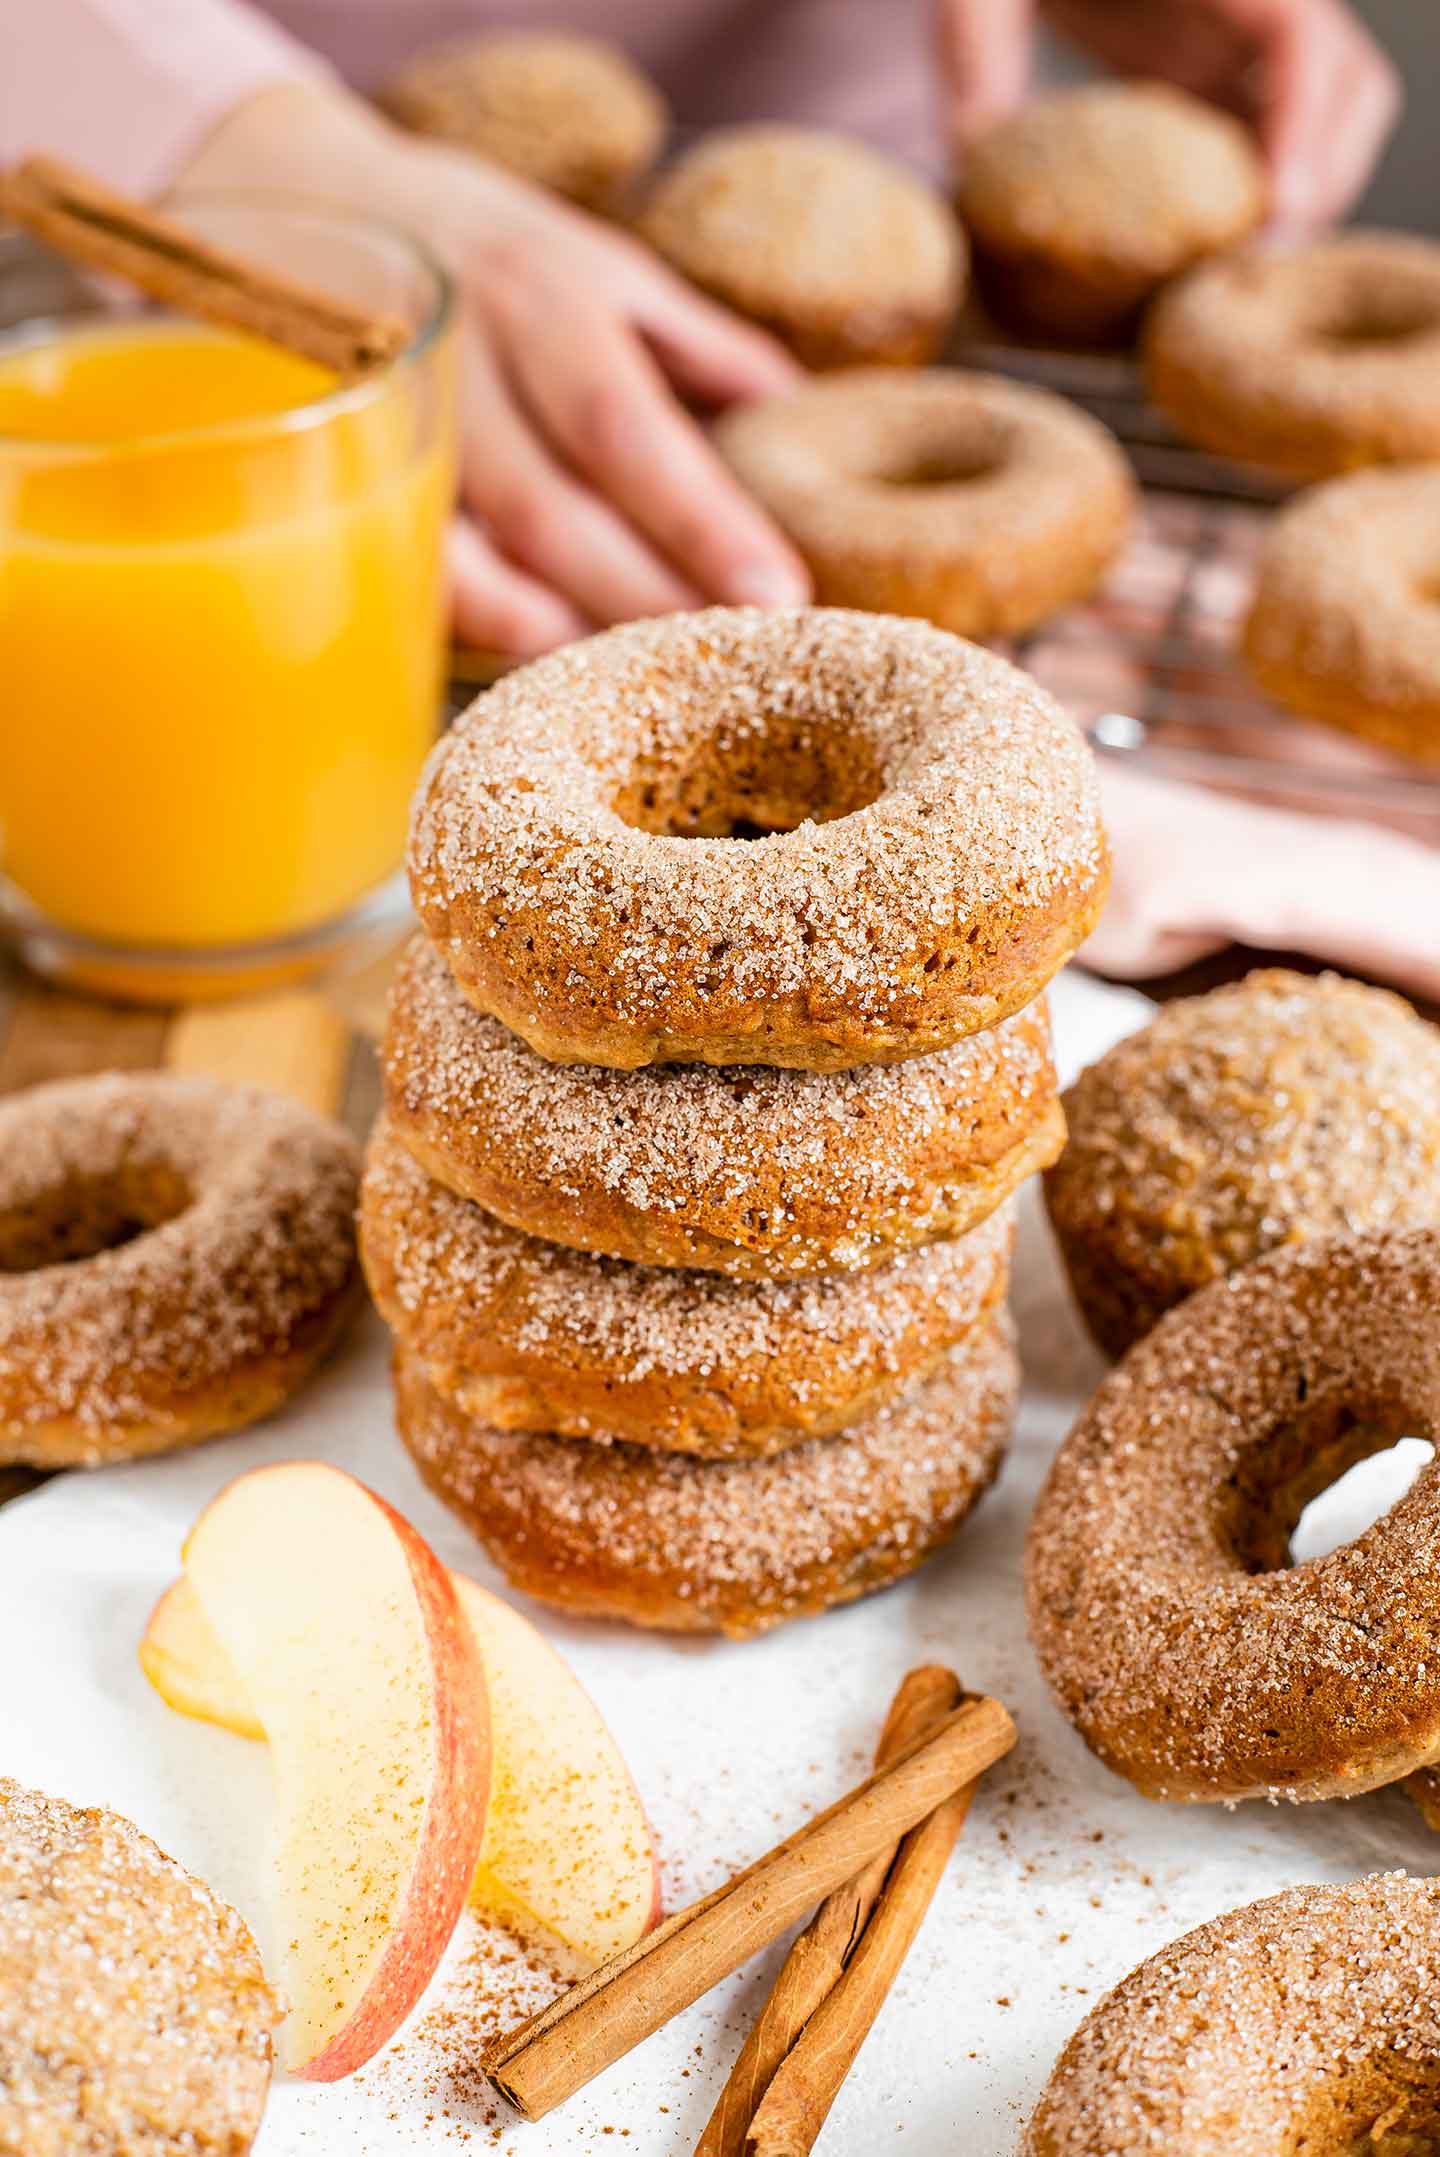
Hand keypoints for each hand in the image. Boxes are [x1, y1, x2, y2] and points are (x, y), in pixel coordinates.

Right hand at [184, 83, 809, 655]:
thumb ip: (693, 339)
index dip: (702, 518)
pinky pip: (413, 578)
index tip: (777, 593)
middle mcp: (455, 364)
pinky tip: (548, 669)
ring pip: (475, 558)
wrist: (293, 200)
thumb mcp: (591, 256)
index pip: (625, 427)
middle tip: (726, 659)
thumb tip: (794, 413)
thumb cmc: (477, 247)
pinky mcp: (335, 490)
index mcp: (536, 296)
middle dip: (645, 597)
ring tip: (646, 683)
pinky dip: (480, 630)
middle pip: (551, 511)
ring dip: (562, 633)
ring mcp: (382, 433)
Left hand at [941, 0, 1400, 228]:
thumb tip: (967, 149)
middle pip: (1345, 82)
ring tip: (1244, 265)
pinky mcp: (1217, 68)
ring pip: (1327, 111)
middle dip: (1323, 173)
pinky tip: (1214, 249)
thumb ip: (976, 54)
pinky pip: (1272, 130)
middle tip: (1263, 259)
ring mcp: (1239, 37)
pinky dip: (1261, 190)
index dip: (1303, 125)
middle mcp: (1248, 2)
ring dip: (1303, 189)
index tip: (1277, 208)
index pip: (1298, 39)